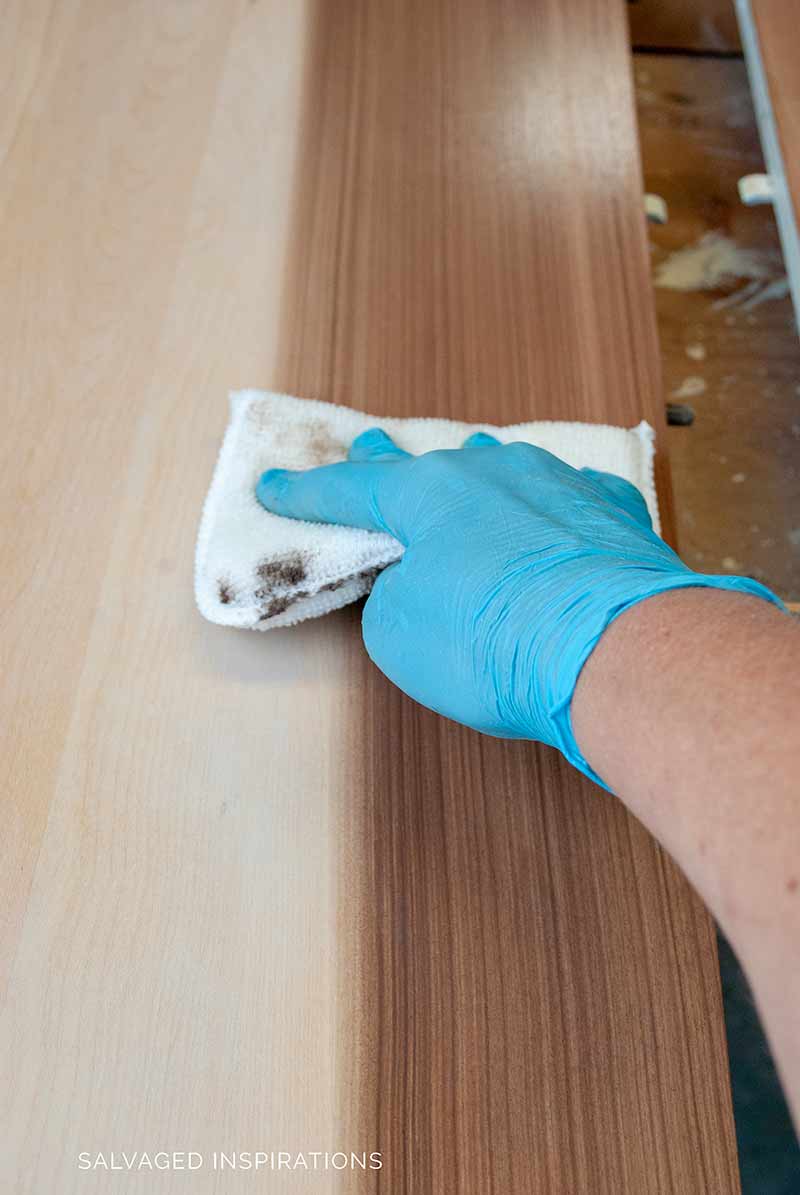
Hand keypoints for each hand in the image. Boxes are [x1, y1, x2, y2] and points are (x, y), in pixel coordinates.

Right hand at [256, 428, 779, 785]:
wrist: (617, 653)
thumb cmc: (492, 643)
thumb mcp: (400, 635)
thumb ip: (395, 596)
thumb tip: (422, 582)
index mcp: (428, 494)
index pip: (350, 490)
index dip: (305, 494)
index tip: (273, 485)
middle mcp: (492, 472)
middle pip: (427, 463)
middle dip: (388, 461)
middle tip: (364, 445)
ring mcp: (559, 485)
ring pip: (501, 467)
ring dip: (473, 473)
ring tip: (463, 466)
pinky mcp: (613, 513)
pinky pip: (567, 496)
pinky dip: (548, 506)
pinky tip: (556, 512)